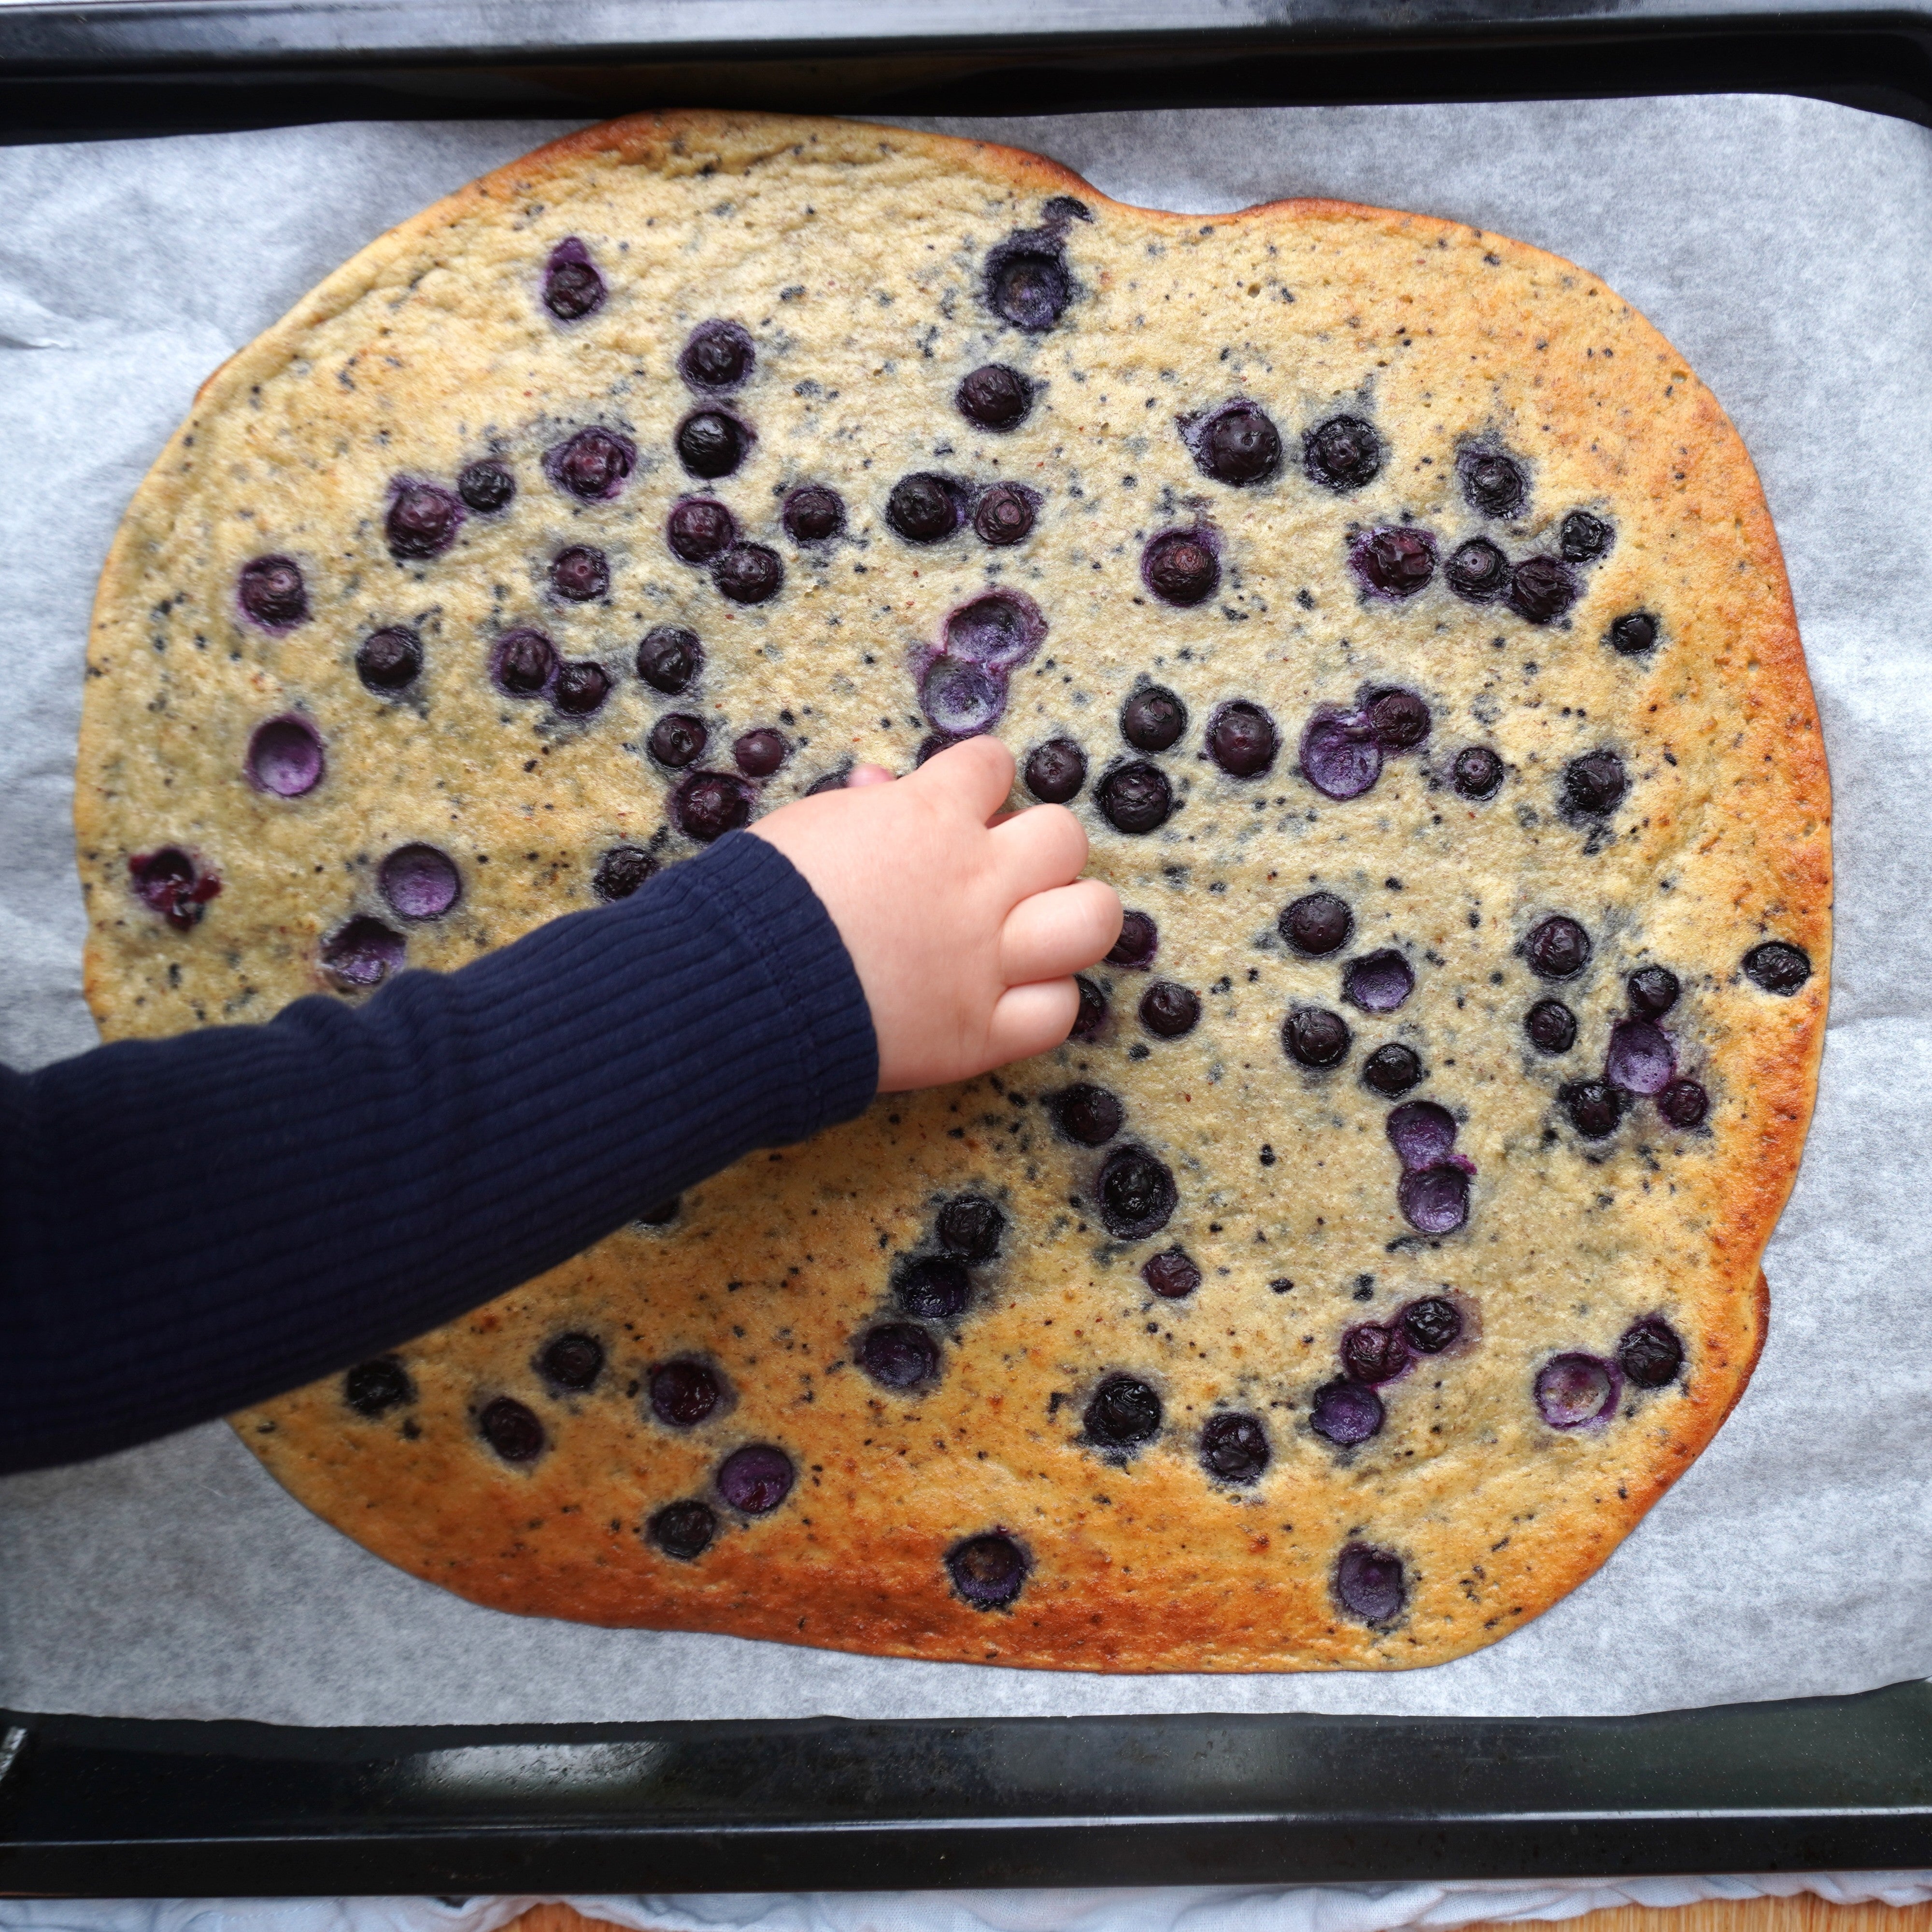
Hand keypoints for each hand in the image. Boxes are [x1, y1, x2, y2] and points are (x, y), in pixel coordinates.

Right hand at [749, 738, 1120, 1091]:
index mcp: (929, 817)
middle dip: (1037, 849)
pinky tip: (1014, 995)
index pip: (992, 764)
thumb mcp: (809, 825)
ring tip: (1037, 927)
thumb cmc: (757, 901)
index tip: (964, 802)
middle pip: (1064, 838)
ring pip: (1092, 919)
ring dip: (1070, 917)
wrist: (738, 989)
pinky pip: (1058, 1009)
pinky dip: (1044, 1000)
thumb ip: (864, 807)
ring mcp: (986, 959)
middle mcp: (974, 882)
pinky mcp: (980, 1031)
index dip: (980, 780)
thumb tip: (883, 788)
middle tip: (1005, 872)